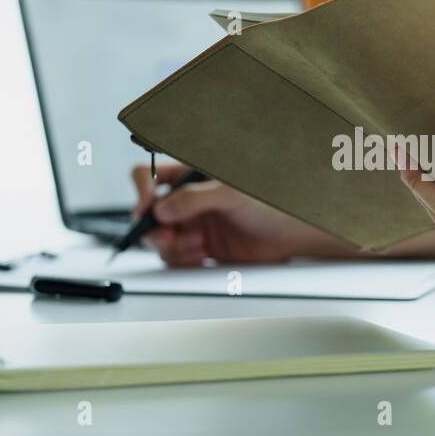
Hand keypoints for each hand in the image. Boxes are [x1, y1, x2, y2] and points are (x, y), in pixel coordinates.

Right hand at [131, 162, 353, 265]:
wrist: (292, 234)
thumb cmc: (270, 203)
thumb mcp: (232, 194)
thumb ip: (195, 198)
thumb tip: (163, 207)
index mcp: (191, 176)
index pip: (150, 175)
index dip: (142, 190)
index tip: (148, 209)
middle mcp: (187, 200)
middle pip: (150, 213)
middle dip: (155, 229)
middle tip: (170, 238)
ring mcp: (192, 223)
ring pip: (160, 238)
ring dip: (173, 247)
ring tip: (199, 247)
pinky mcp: (199, 246)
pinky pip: (175, 256)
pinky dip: (182, 260)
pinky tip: (202, 256)